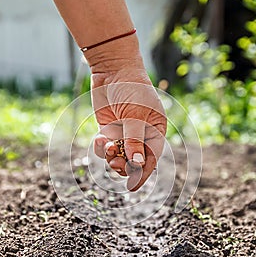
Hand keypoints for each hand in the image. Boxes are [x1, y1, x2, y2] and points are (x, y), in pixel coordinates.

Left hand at [91, 67, 166, 190]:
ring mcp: (124, 132)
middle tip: (115, 164)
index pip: (151, 158)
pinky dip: (102, 147)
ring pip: (119, 156)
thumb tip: (136, 164)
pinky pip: (106, 146)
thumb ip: (134, 140)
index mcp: (155, 130)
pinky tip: (100, 138)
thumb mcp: (134, 115)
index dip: (142, 174)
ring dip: (111, 157)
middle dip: (124, 166)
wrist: (113, 69)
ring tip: (107, 147)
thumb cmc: (131, 89)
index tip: (132, 187)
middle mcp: (141, 134)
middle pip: (134, 161)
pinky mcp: (110, 129)